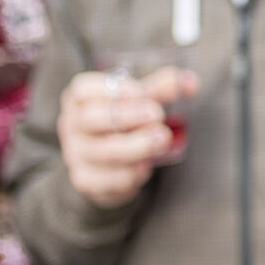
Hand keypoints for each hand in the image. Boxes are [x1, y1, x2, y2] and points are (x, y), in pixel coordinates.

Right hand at [58, 67, 196, 208]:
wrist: (107, 163)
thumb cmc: (123, 121)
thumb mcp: (139, 99)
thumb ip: (162, 88)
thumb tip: (191, 84)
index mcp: (80, 99)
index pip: (83, 90)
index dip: (113, 89)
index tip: (141, 91)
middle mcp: (72, 125)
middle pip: (92, 119)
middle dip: (127, 115)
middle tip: (157, 115)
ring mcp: (77, 154)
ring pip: (103, 151)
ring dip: (137, 146)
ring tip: (163, 139)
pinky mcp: (86, 180)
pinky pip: (107, 180)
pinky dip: (131, 174)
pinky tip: (146, 166)